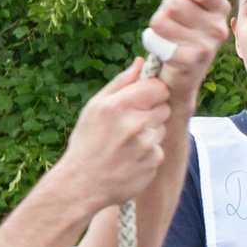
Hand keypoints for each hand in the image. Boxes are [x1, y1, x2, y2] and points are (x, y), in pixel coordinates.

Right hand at [52, 61, 172, 208]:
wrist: (82, 184)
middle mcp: (136, 123)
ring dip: (150, 133)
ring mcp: (147, 144)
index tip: (145, 98)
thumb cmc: (87, 142)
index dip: (154, 91)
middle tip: (130, 124)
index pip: (159, 87)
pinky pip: (160, 148)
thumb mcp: (95, 108)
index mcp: (120, 105)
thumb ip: (120, 83)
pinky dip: (149, 152)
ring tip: (127, 143)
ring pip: (163, 128)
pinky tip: (130, 158)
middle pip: (165, 107)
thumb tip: (141, 62)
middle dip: (152, 112)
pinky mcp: (154, 161)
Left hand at [148, 0, 229, 108]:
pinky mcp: (192, 62)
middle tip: (171, 24)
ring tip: (167, 38)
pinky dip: (153, 44)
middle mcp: (219, 26)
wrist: (182, 78)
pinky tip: (161, 51)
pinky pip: (159, 42)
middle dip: (164, 10)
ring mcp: (208, 45)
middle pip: (175, 2)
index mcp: (221, 8)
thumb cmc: (184, 35)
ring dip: (156, 28)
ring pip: (162, 20)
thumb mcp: (191, 7)